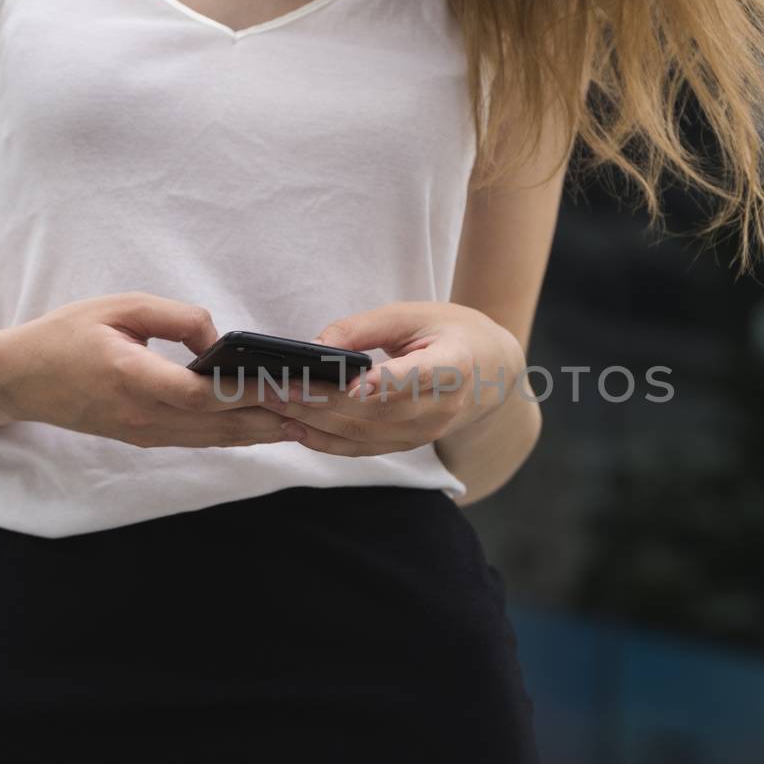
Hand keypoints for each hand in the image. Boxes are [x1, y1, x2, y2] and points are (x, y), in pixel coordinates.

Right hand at [0, 291, 299, 449]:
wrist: (17, 379)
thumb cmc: (65, 335)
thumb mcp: (118, 306)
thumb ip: (174, 317)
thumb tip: (218, 339)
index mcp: (135, 379)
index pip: (205, 394)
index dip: (251, 392)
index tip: (292, 384)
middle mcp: (144, 416)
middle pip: (222, 424)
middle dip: (275, 416)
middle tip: (322, 407)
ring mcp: (145, 433)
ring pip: (216, 438)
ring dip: (263, 431)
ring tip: (310, 418)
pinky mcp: (145, 438)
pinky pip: (201, 439)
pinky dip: (237, 434)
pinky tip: (268, 425)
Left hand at [261, 301, 525, 456]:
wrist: (490, 372)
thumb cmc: (450, 333)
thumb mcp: (414, 315)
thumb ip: (364, 327)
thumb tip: (314, 345)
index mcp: (454, 365)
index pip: (421, 376)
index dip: (391, 382)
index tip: (357, 384)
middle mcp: (443, 407)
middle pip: (377, 411)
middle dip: (320, 401)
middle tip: (274, 386)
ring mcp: (426, 433)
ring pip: (364, 434)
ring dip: (314, 422)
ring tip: (272, 404)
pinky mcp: (409, 445)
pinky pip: (363, 449)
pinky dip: (325, 441)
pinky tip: (294, 428)